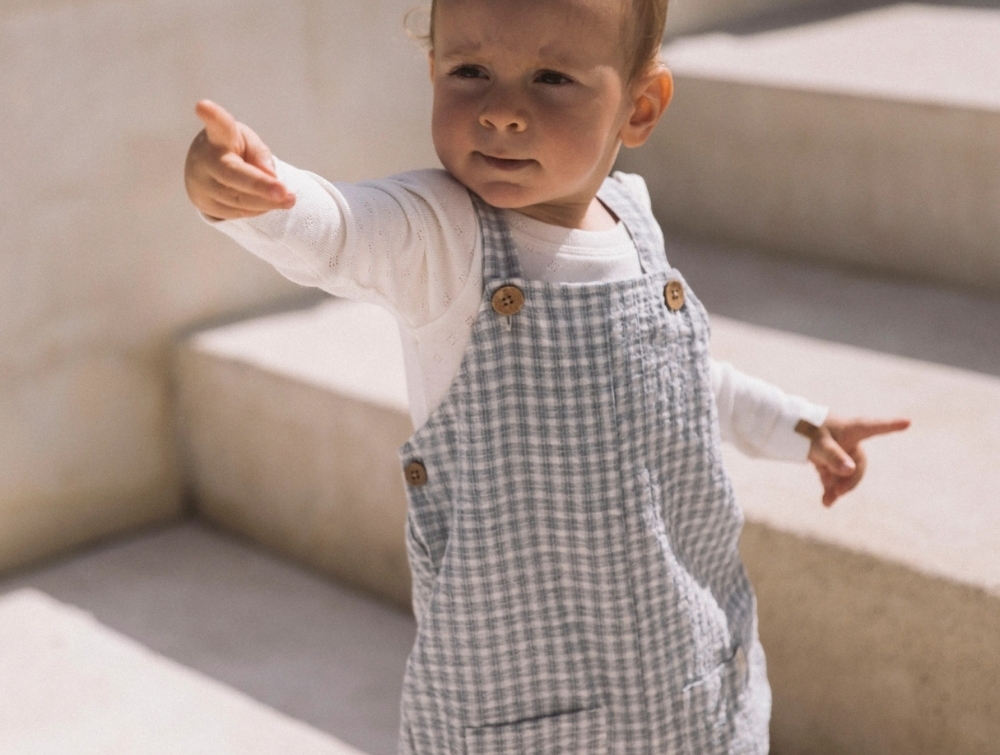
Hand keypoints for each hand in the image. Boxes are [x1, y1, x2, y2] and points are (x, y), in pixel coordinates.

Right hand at [184, 100, 294, 219]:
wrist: (203, 171)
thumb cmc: (232, 150)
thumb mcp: (248, 142)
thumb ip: (260, 154)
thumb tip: (269, 177)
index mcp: (218, 136)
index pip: (217, 126)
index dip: (212, 116)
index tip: (203, 107)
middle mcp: (205, 159)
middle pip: (234, 175)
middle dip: (261, 186)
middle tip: (287, 195)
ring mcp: (201, 184)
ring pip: (239, 200)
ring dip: (268, 203)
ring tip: (288, 200)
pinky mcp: (204, 203)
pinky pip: (238, 213)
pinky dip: (257, 209)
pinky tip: (264, 203)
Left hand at [801, 415, 910, 506]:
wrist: (781, 431)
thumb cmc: (802, 430)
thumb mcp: (818, 444)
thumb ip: (834, 457)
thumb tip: (849, 471)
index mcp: (850, 429)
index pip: (874, 427)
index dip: (890, 425)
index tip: (906, 422)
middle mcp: (847, 440)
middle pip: (858, 463)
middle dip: (850, 480)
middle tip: (838, 492)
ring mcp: (837, 450)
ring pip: (844, 473)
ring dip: (838, 487)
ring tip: (827, 502)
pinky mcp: (826, 458)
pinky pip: (832, 475)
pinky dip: (829, 486)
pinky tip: (826, 501)